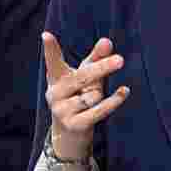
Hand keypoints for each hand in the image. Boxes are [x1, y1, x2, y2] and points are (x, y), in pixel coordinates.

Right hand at [43, 32, 128, 160]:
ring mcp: (62, 110)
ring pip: (93, 96)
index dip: (50, 49)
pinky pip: (99, 110)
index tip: (46, 35)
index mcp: (56, 78)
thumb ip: (96, 58)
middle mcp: (55, 93)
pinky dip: (113, 101)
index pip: (53, 62)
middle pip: (82, 77)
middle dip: (102, 68)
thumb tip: (107, 41)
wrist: (70, 134)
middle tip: (121, 59)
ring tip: (93, 99)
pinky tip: (124, 91)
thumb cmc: (79, 96)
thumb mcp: (86, 76)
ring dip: (99, 95)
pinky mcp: (74, 125)